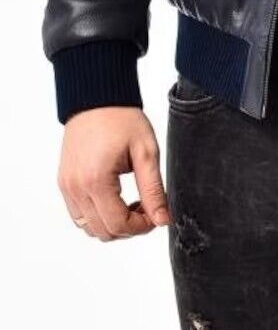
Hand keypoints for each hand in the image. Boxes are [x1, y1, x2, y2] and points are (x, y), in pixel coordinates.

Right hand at [57, 107, 170, 240]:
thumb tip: (162, 219)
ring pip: (88, 227)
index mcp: (96, 181)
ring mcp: (67, 186)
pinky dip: (97, 216)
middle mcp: (76, 188)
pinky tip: (116, 199)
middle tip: (147, 209)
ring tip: (132, 204)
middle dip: (129, 228)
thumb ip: (154, 190)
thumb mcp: (146, 152)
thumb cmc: (121, 118)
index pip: (118, 224)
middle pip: (102, 231)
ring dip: (112, 224)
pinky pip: (78, 214)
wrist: (97, 98)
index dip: (141, 227)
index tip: (156, 215)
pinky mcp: (64, 182)